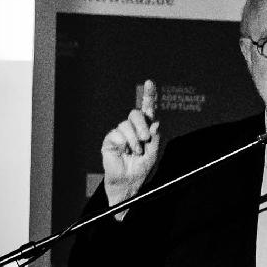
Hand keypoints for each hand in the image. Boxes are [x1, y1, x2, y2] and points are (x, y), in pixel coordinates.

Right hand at [101, 79, 160, 205]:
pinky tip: (125, 152)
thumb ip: (156, 136)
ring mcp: (121, 133)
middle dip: (142, 125)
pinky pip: (117, 134)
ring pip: (126, 124)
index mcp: (146, 128)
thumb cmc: (142, 169)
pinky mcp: (110, 140)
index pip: (147, 109)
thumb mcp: (154, 152)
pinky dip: (124, 143)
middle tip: (146, 138)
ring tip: (136, 152)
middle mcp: (133, 128)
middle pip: (136, 114)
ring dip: (134, 140)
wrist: (129, 182)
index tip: (150, 83)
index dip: (149, 95)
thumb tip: (155, 123)